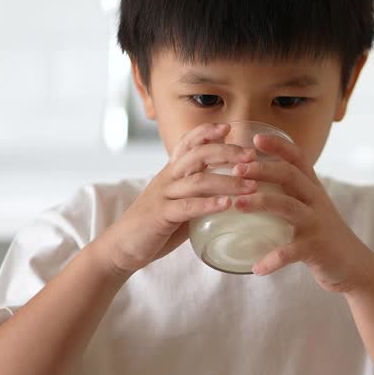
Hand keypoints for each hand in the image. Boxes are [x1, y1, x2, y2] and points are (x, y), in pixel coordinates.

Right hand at [95, 122, 260, 275]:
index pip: (187, 143)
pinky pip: (188, 206)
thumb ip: (198, 192)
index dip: (206, 132)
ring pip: (198, 180)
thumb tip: (231, 189)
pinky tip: (227, 205)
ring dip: (227, 182)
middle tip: (251, 156)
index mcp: (171, 172)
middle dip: (226, 152)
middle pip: (198, 155)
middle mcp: (167, 179)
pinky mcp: (161, 216)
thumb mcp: (178, 201)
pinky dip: (208, 204)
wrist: (122, 246)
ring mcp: (163, 196)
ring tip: (251, 186)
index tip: (229, 128)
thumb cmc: (156, 225)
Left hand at [231, 132, 373, 293]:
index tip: (255, 137)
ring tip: (236, 206)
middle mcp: (316, 200)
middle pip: (289, 175)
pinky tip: (256, 268)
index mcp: (312, 188)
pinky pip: (290, 252)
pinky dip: (272, 260)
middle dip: (262, 169)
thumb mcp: (310, 208)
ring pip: (287, 206)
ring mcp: (316, 222)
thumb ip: (290, 193)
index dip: (278, 145)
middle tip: (237, 170)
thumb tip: (252, 184)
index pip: (298, 158)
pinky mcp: (316, 247)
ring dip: (260, 203)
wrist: (353, 264)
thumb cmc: (322, 234)